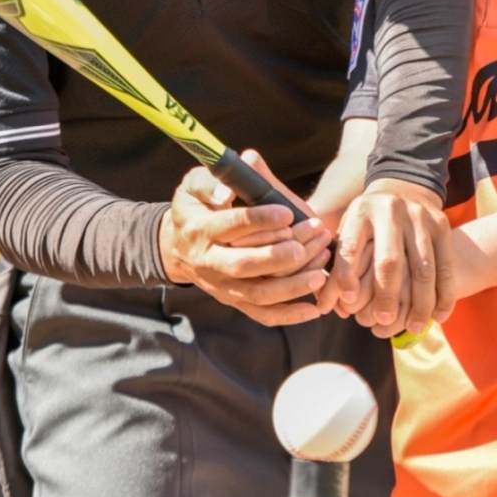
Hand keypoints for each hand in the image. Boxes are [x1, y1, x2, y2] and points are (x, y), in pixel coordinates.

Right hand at [159, 149, 332, 326]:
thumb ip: (210, 182)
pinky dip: (288, 314)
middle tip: (303, 247)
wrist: (177, 247)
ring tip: (319, 273)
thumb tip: (228, 193)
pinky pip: (262, 314)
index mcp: (201, 230)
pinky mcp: (235, 301)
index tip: (287, 213)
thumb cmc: (195, 208)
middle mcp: (210, 262)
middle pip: (243, 265)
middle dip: (276, 258)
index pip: (231, 226)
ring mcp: (223, 286)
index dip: (259, 220)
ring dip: (291, 286)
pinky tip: (313, 309)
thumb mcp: (193, 187)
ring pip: (258, 293)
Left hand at [331, 180, 454, 337]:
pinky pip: (446, 267)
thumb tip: (323, 307)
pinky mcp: (442, 226)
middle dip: (387, 297)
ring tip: (414, 327)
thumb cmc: (369, 221)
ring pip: (423, 268)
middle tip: (384, 322)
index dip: (346, 277)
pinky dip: (445, 295)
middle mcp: (391, 212)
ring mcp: (420, 218)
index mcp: (360, 213)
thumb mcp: (348, 231)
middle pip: (390, 261)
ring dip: (420, 303)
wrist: (405, 185)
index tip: (348, 303)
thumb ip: (336, 267)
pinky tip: (439, 316)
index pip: (349, 248)